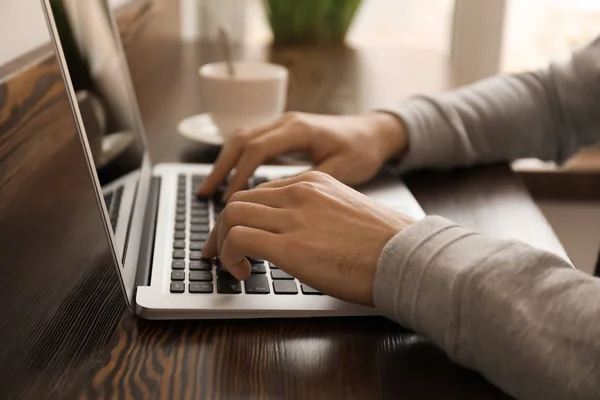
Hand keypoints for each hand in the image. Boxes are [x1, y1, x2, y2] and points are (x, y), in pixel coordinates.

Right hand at [196, 111, 406, 200]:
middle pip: (241, 140)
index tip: (229, 201)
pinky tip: (232, 180)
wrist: (375, 131)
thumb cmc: (362, 150)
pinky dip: (238, 160)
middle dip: (220, 168)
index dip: (239, 176)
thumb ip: (310, 183)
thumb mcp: (342, 170)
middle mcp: (285, 122)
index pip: (256, 149)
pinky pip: (253, 143)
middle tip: (204, 195)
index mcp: (298, 129)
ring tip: (209, 190)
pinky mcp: (284, 133)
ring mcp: (283, 125)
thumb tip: (278, 204)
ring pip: (242, 139)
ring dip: (224, 163)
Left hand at [202, 171, 412, 306]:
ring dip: (221, 242)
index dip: (243, 215)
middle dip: (221, 228)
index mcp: (313, 183)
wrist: (405, 256)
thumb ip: (319, 216)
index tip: (236, 234)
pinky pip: (238, 240)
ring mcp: (293, 216)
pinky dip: (230, 256)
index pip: (261, 192)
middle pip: (239, 201)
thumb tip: (303, 237)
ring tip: (229, 264)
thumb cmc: (385, 243)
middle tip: (219, 251)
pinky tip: (244, 272)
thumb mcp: (347, 214)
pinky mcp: (290, 245)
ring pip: (231, 216)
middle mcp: (299, 193)